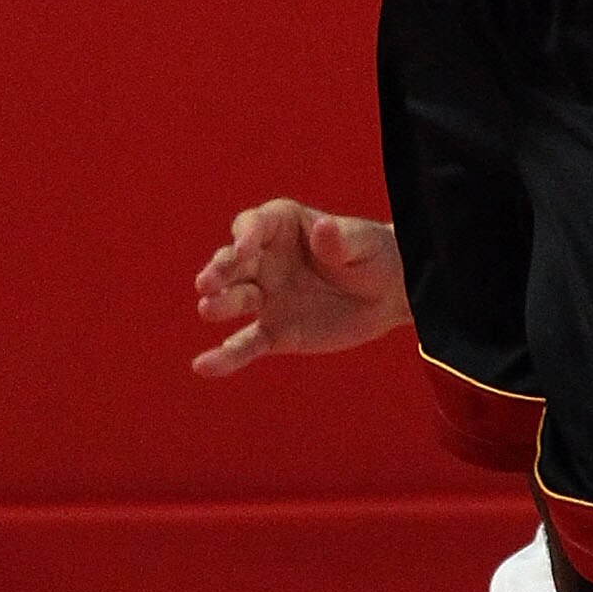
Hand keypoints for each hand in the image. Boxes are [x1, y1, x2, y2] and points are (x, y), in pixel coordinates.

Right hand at [192, 198, 409, 376]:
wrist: (388, 294)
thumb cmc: (373, 255)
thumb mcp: (362, 244)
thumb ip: (340, 240)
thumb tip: (322, 229)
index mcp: (284, 226)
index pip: (254, 224)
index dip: (245, 235)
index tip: (244, 248)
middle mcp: (266, 259)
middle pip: (234, 262)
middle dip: (220, 270)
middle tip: (207, 282)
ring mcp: (267, 297)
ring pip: (235, 300)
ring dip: (219, 304)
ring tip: (207, 309)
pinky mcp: (274, 333)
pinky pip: (246, 345)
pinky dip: (225, 357)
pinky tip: (203, 366)